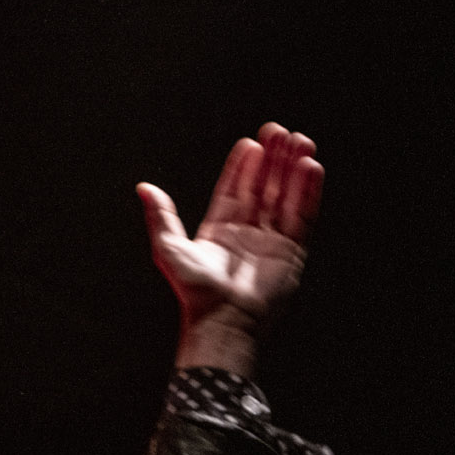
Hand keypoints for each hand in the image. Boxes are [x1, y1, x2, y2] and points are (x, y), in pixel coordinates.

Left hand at [137, 122, 323, 377]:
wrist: (224, 322)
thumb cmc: (195, 291)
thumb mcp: (170, 249)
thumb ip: (161, 217)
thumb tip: (144, 187)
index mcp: (220, 231)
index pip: (235, 191)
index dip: (243, 167)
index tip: (250, 142)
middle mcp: (247, 234)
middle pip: (263, 188)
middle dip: (272, 160)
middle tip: (278, 132)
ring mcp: (271, 241)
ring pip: (285, 197)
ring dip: (292, 170)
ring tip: (299, 141)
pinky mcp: (292, 252)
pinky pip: (303, 215)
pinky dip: (308, 191)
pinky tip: (311, 167)